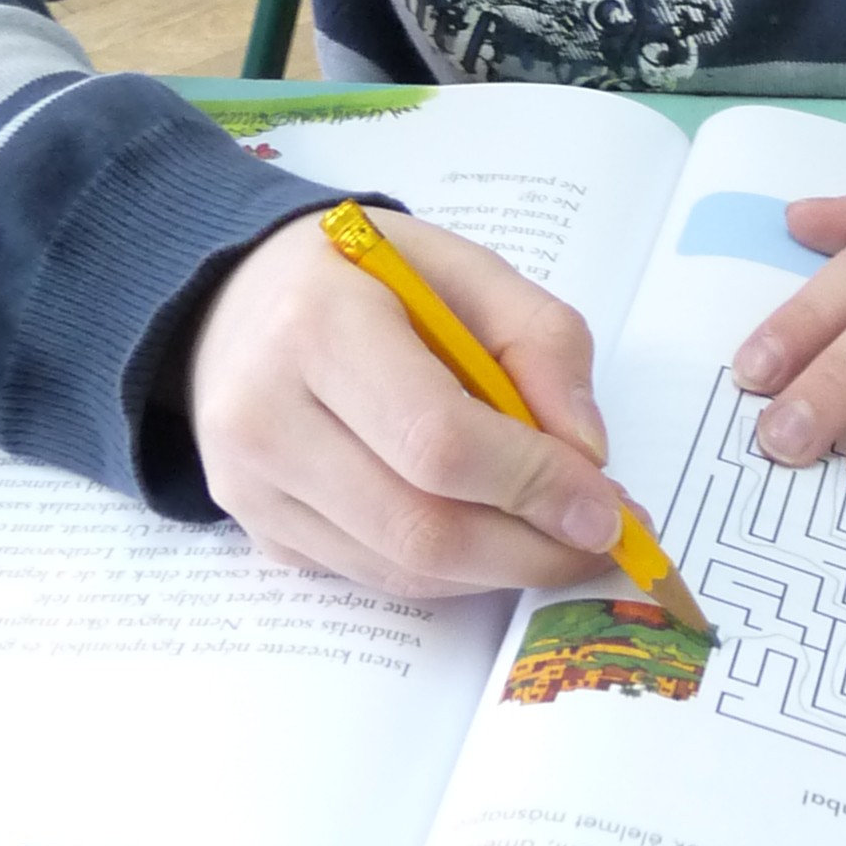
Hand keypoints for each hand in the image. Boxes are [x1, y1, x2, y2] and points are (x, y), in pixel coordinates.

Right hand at [188, 208, 626, 596]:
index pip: (436, 439)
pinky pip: (371, 576)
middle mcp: (265, 415)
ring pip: (398, 568)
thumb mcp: (463, 268)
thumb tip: (586, 453)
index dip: (532, 484)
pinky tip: (484, 530)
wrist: (238, 300)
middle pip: (419, 526)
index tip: (606, 507)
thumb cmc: (365, 279)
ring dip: (497, 568)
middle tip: (600, 542)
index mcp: (319, 324)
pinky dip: (446, 570)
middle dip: (529, 550)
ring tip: (555, 536)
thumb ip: (542, 340)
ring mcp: (250, 486)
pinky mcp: (256, 530)